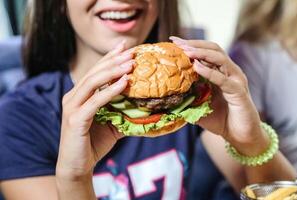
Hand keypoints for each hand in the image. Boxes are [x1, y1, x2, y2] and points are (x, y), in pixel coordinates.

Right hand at [56, 41, 133, 179]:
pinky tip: (124, 83)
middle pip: (95, 73)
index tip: (125, 47)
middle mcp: (73, 97)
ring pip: (93, 82)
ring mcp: (72, 107)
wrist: (78, 166)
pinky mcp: (75, 120)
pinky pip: (95, 101)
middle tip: (132, 51)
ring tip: (130, 63)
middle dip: (114, 60)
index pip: (96, 72)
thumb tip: (143, 103)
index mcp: (79, 95)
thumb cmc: (93, 143)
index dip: (110, 58)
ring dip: (113, 71)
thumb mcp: (111, 123)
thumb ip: (121, 110)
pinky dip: (110, 91)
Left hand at [170, 36, 268, 155]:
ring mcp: (236, 80)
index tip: (173, 42)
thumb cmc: (220, 120)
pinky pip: (224, 79)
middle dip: (194, 44)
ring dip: (202, 53)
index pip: (206, 53)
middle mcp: (229, 72)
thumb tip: (168, 94)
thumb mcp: (199, 106)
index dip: (190, 45)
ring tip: (186, 51)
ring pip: (220, 59)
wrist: (239, 136)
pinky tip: (197, 67)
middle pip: (213, 49)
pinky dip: (210, 72)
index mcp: (220, 73)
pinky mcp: (239, 92)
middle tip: (177, 43)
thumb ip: (189, 96)